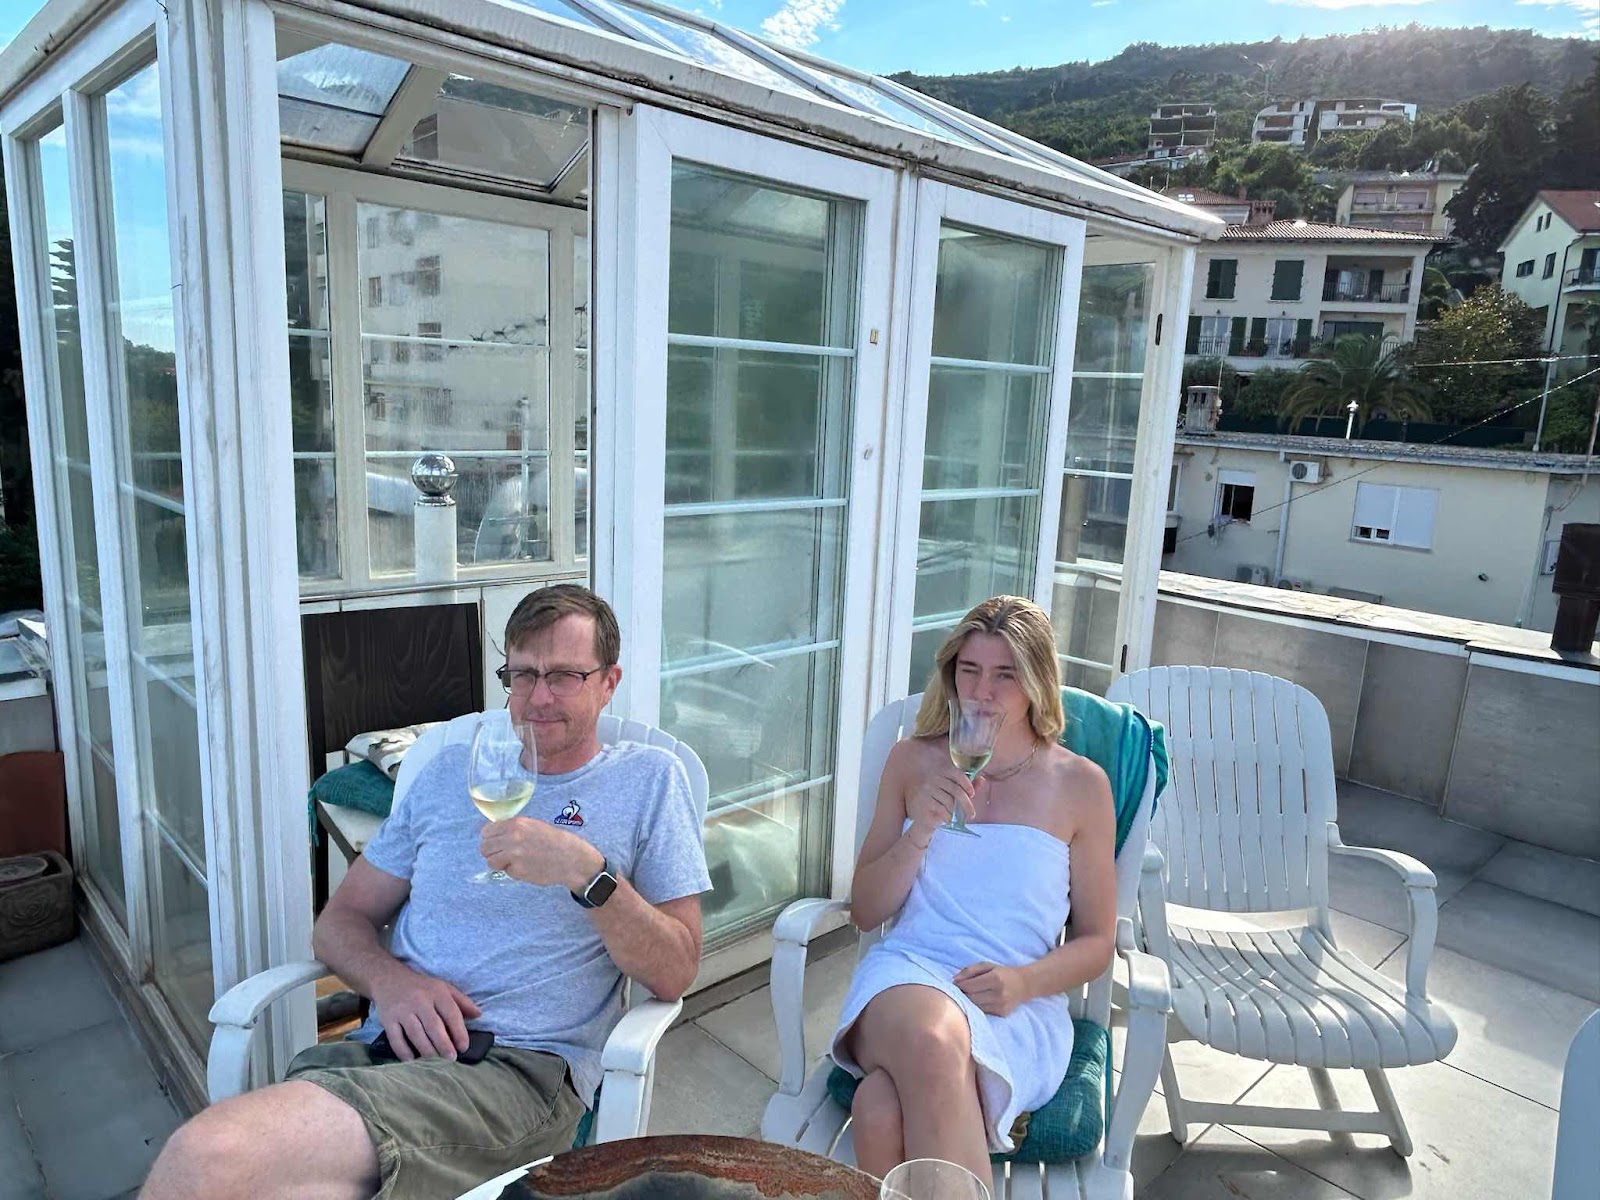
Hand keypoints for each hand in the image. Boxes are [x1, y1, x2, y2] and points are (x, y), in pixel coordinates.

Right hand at [369, 966, 481, 1060]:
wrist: (389, 979)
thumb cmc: (422, 987)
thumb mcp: (443, 988)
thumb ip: (462, 1001)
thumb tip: (478, 1015)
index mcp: (437, 993)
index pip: (451, 1013)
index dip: (459, 1031)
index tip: (464, 1047)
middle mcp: (420, 1001)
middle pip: (433, 1026)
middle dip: (444, 1044)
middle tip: (451, 1059)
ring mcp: (402, 1011)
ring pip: (416, 1034)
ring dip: (427, 1050)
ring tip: (435, 1062)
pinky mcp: (388, 1019)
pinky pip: (396, 1039)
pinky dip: (404, 1052)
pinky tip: (412, 1061)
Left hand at [480, 817, 601, 891]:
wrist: (571, 859)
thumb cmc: (556, 841)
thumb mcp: (534, 826)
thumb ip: (514, 829)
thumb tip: (495, 835)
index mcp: (516, 824)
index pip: (486, 831)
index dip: (491, 837)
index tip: (497, 842)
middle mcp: (512, 838)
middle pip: (484, 847)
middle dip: (492, 851)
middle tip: (503, 854)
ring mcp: (514, 855)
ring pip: (490, 861)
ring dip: (498, 862)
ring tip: (512, 862)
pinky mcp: (517, 871)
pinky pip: (504, 871)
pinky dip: (511, 871)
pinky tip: (524, 868)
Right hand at [905, 764, 978, 839]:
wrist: (923, 818)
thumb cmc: (941, 803)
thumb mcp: (956, 794)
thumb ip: (968, 786)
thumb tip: (982, 780)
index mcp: (941, 772)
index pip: (956, 772)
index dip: (967, 783)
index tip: (972, 794)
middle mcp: (933, 778)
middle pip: (955, 790)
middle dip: (966, 804)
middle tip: (972, 814)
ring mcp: (927, 789)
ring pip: (949, 801)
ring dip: (955, 812)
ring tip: (954, 816)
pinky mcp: (923, 802)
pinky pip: (941, 809)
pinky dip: (947, 816)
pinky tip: (947, 819)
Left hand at [954, 961, 1030, 1016]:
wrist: (1024, 985)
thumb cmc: (1002, 973)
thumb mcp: (986, 965)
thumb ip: (969, 970)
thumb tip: (954, 980)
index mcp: (995, 979)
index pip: (969, 986)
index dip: (959, 986)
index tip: (956, 984)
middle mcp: (999, 994)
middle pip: (971, 998)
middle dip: (963, 994)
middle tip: (961, 990)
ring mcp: (1001, 1006)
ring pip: (976, 1007)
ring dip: (969, 1002)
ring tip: (971, 995)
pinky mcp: (1002, 1014)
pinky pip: (983, 1012)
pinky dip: (978, 1007)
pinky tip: (980, 1001)